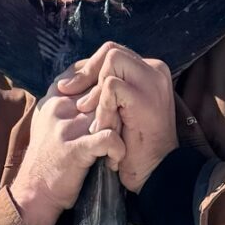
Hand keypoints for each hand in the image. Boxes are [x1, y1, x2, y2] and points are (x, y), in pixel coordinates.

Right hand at [9, 84, 124, 224]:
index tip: (113, 95)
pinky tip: (116, 158)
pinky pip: (108, 138)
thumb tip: (84, 84)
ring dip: (121, 127)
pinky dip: (118, 148)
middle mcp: (59, 107)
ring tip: (122, 142)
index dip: (103, 79)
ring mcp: (67, 127)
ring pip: (108, 111)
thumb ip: (64, 102)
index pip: (83, 72)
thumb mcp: (46, 122)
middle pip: (100, 89)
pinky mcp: (75, 149)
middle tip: (125, 123)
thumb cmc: (46, 159)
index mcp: (53, 98)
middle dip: (116, 104)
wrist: (33, 193)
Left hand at [56, 43, 176, 192]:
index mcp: (150, 72)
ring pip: (112, 63)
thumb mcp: (119, 112)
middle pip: (111, 51)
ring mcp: (153, 82)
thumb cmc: (134, 148)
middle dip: (87, 72)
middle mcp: (156, 71)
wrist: (154, 174)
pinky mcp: (145, 97)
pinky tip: (103, 127)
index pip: (114, 54)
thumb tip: (73, 77)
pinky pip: (111, 86)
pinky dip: (102, 106)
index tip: (68, 88)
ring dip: (97, 92)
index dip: (89, 68)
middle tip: (69, 94)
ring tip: (96, 121)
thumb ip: (107, 91)